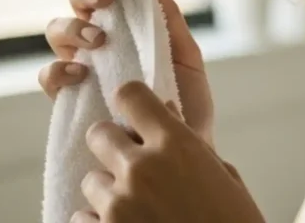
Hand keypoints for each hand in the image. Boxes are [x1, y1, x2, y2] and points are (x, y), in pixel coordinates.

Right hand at [38, 0, 215, 144]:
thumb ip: (171, 20)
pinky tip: (81, 73)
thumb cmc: (188, 104)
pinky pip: (48, 75)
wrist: (183, 155)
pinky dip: (59, 68)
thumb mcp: (187, 59)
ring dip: (74, 26)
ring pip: (57, 30)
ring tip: (99, 39)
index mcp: (131, 24)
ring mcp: (83, 66)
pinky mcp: (70, 98)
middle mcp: (102, 39)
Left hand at [73, 81, 265, 222]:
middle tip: (131, 165)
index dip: (130, 101)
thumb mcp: (224, 177)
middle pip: (98, 134)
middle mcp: (141, 168)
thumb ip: (191, 145)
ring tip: (136, 208)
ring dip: (108, 191)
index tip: (134, 112)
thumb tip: (168, 115)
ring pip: (91, 180)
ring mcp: (117, 205)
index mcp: (177, 145)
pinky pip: (81, 217)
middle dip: (112, 146)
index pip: (130, 95)